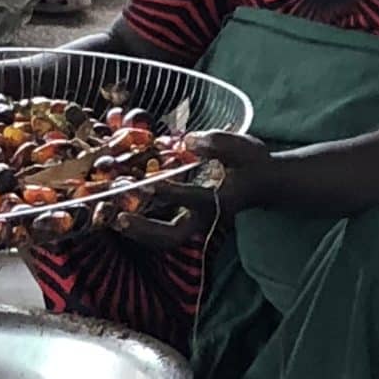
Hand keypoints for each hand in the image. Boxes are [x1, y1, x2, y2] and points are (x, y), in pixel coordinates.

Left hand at [100, 130, 274, 250]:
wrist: (264, 183)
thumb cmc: (253, 163)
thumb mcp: (242, 146)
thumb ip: (216, 143)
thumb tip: (186, 140)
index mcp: (222, 199)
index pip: (195, 199)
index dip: (173, 193)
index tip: (151, 185)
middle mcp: (207, 217)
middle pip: (174, 235)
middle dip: (146, 230)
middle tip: (120, 219)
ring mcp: (197, 222)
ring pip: (166, 238)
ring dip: (140, 231)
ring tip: (114, 218)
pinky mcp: (189, 219)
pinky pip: (164, 228)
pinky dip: (143, 224)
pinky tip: (122, 211)